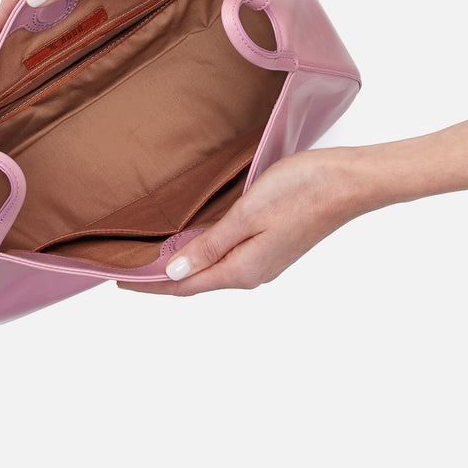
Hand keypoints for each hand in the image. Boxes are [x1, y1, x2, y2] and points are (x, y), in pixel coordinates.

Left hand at [118, 147, 363, 294]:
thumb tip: (175, 272)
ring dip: (181, 266)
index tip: (120, 282)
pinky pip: (226, 258)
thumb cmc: (300, 191)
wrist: (348, 182)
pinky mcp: (272, 246)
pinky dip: (202, 254)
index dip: (150, 285)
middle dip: (161, 279)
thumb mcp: (246, 216)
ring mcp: (264, 261)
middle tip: (128, 269)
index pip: (184, 286)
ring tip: (153, 257)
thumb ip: (210, 246)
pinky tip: (192, 241)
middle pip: (196, 282)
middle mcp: (252, 272)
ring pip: (211, 270)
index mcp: (242, 269)